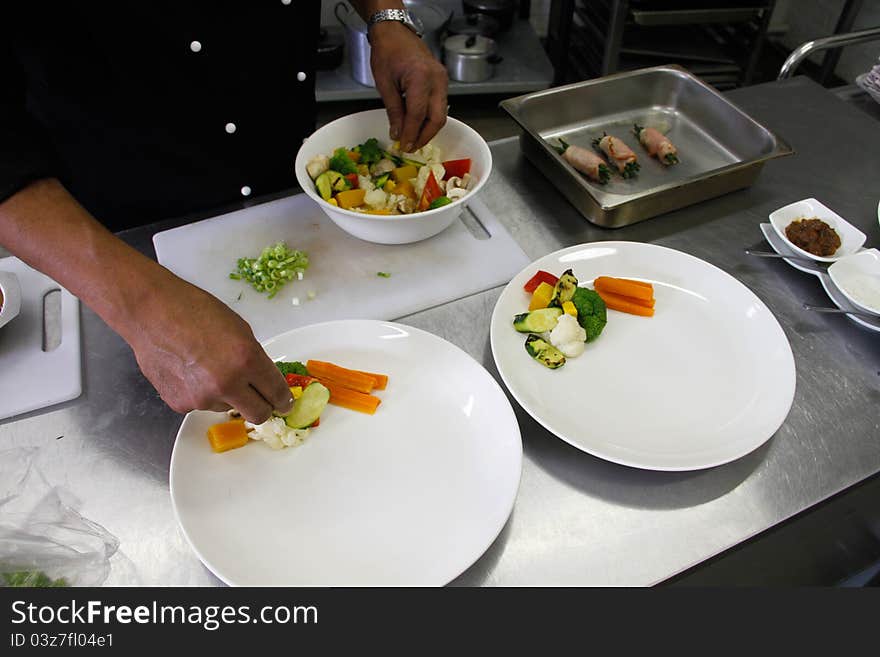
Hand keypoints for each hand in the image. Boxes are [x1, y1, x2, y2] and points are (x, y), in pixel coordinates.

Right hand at [126, 276, 292, 423]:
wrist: (151, 312)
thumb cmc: (195, 311)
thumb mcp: (240, 329)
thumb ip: (254, 359)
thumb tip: (264, 381)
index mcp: (247, 360)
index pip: (276, 393)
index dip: (283, 400)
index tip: (285, 404)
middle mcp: (227, 384)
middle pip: (258, 415)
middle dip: (263, 408)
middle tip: (260, 399)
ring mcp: (202, 397)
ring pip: (227, 407)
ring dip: (227, 395)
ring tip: (209, 368)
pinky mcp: (180, 404)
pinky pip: (202, 405)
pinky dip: (202, 394)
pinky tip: (191, 372)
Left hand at [369, 21, 447, 151]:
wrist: (395, 32)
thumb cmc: (387, 51)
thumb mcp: (385, 83)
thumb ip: (393, 110)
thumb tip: (397, 133)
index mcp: (420, 77)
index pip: (418, 114)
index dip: (411, 133)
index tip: (404, 146)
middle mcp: (436, 79)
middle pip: (437, 118)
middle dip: (425, 136)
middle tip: (411, 147)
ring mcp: (442, 79)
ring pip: (441, 114)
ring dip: (428, 129)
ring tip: (413, 139)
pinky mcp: (442, 80)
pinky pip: (440, 105)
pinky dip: (430, 118)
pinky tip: (418, 125)